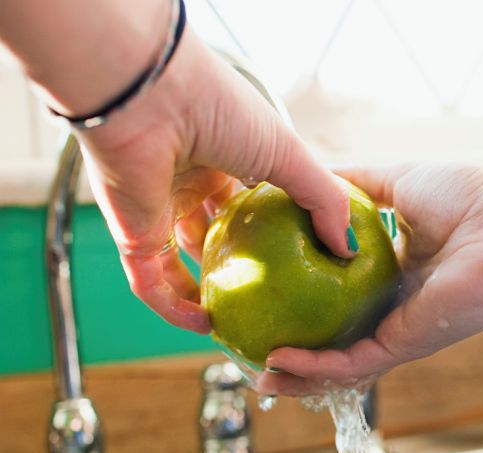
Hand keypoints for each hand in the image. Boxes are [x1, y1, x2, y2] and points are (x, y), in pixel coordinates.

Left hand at [75, 30, 351, 331]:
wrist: (149, 98)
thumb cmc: (220, 111)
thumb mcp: (288, 154)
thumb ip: (323, 200)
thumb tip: (349, 248)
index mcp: (224, 158)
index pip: (248, 203)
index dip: (270, 232)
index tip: (297, 264)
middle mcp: (189, 184)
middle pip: (214, 236)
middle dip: (238, 267)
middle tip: (267, 301)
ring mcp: (159, 210)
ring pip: (181, 264)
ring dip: (206, 295)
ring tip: (236, 323)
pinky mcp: (132, 234)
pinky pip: (153, 282)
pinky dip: (174, 308)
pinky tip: (203, 325)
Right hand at [257, 162, 482, 394]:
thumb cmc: (468, 196)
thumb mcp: (395, 179)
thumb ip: (353, 181)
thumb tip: (311, 174)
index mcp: (389, 272)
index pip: (336, 296)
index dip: (300, 300)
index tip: (261, 294)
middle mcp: (391, 307)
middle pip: (334, 339)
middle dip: (295, 352)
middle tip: (251, 348)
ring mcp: (397, 329)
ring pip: (339, 366)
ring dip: (299, 376)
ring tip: (258, 375)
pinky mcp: (405, 343)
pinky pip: (352, 364)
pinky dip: (316, 368)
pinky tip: (280, 362)